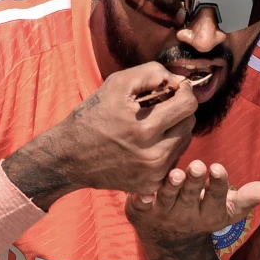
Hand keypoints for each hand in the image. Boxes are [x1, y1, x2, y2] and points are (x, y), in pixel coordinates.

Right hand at [4, 62, 197, 208]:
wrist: (69, 157)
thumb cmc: (92, 117)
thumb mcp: (116, 84)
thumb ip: (151, 73)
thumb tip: (179, 80)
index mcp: (144, 129)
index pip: (188, 105)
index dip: (183, 91)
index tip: (172, 89)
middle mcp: (153, 155)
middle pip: (189, 124)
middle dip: (178, 110)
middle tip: (158, 107)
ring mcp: (153, 174)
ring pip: (184, 142)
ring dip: (174, 129)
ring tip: (150, 125)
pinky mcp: (150, 186)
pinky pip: (173, 161)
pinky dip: (165, 149)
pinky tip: (145, 144)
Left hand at [125, 160, 259, 259]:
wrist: (167, 237)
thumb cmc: (203, 211)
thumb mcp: (229, 207)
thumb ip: (251, 196)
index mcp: (209, 212)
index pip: (216, 199)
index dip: (217, 185)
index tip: (218, 169)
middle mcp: (186, 215)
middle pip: (191, 197)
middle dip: (195, 182)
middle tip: (199, 166)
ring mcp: (162, 213)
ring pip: (167, 198)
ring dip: (171, 187)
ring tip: (176, 173)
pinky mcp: (140, 210)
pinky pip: (140, 203)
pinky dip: (141, 198)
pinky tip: (144, 191)